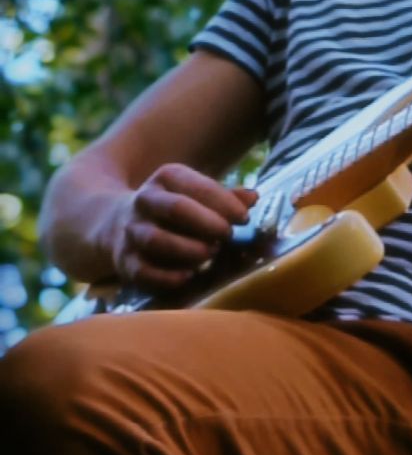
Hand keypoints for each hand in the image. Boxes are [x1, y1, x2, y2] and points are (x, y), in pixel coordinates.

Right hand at [108, 163, 257, 289]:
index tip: (243, 217)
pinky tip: (188, 277)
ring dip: (188, 249)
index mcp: (166, 178)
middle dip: (207, 223)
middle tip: (227, 235)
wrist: (114, 223)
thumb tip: (253, 198)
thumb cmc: (173, 209)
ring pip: (157, 240)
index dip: (223, 201)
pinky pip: (143, 271)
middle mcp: (145, 200)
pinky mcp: (124, 261)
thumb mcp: (195, 194)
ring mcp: (132, 231)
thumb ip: (224, 197)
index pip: (196, 186)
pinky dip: (166, 277)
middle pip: (176, 208)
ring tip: (210, 254)